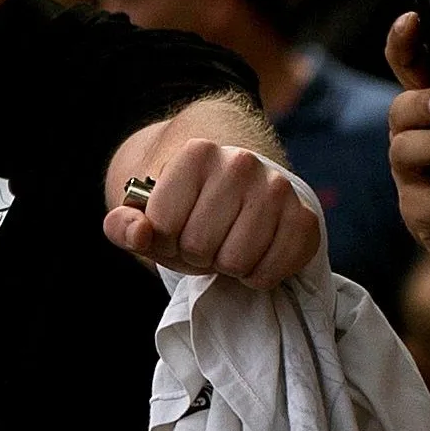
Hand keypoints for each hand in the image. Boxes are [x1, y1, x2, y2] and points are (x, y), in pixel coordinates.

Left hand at [103, 136, 320, 287]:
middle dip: (194, 254)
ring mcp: (278, 188)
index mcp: (196, 153)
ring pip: (236, 262)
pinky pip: (271, 272)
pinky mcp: (305, 218)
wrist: (238, 197)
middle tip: (203, 239)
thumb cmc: (186, 212)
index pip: (163, 224)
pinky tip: (254, 255)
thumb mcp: (145, 219)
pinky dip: (256, 277)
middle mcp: (241, 162)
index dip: (164, 238)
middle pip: (199, 245)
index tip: (174, 226)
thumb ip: (123, 226)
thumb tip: (139, 233)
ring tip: (227, 245)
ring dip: (225, 267)